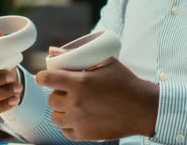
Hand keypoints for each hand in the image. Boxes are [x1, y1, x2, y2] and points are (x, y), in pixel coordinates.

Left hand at [35, 58, 158, 140]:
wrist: (143, 108)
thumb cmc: (125, 82)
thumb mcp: (104, 62)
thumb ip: (76, 56)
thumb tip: (52, 51)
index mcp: (79, 83)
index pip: (46, 79)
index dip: (43, 77)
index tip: (46, 78)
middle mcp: (76, 103)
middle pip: (51, 99)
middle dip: (56, 94)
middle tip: (67, 91)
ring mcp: (79, 121)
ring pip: (55, 117)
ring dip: (61, 110)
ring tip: (72, 105)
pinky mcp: (85, 135)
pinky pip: (65, 131)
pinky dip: (68, 125)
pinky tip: (77, 118)